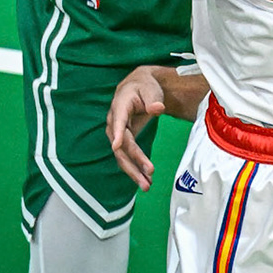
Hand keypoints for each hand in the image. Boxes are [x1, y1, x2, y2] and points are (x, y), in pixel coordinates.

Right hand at [107, 66, 166, 188]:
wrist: (139, 87)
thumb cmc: (145, 87)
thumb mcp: (151, 89)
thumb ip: (153, 99)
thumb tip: (157, 109)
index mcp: (120, 105)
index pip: (118, 121)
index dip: (118, 133)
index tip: (116, 145)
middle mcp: (114, 122)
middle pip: (122, 144)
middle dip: (134, 160)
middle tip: (148, 174)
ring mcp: (117, 133)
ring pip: (122, 156)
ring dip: (133, 171)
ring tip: (146, 185)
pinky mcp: (123, 141)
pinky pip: (127, 157)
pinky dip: (135, 169)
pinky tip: (145, 180)